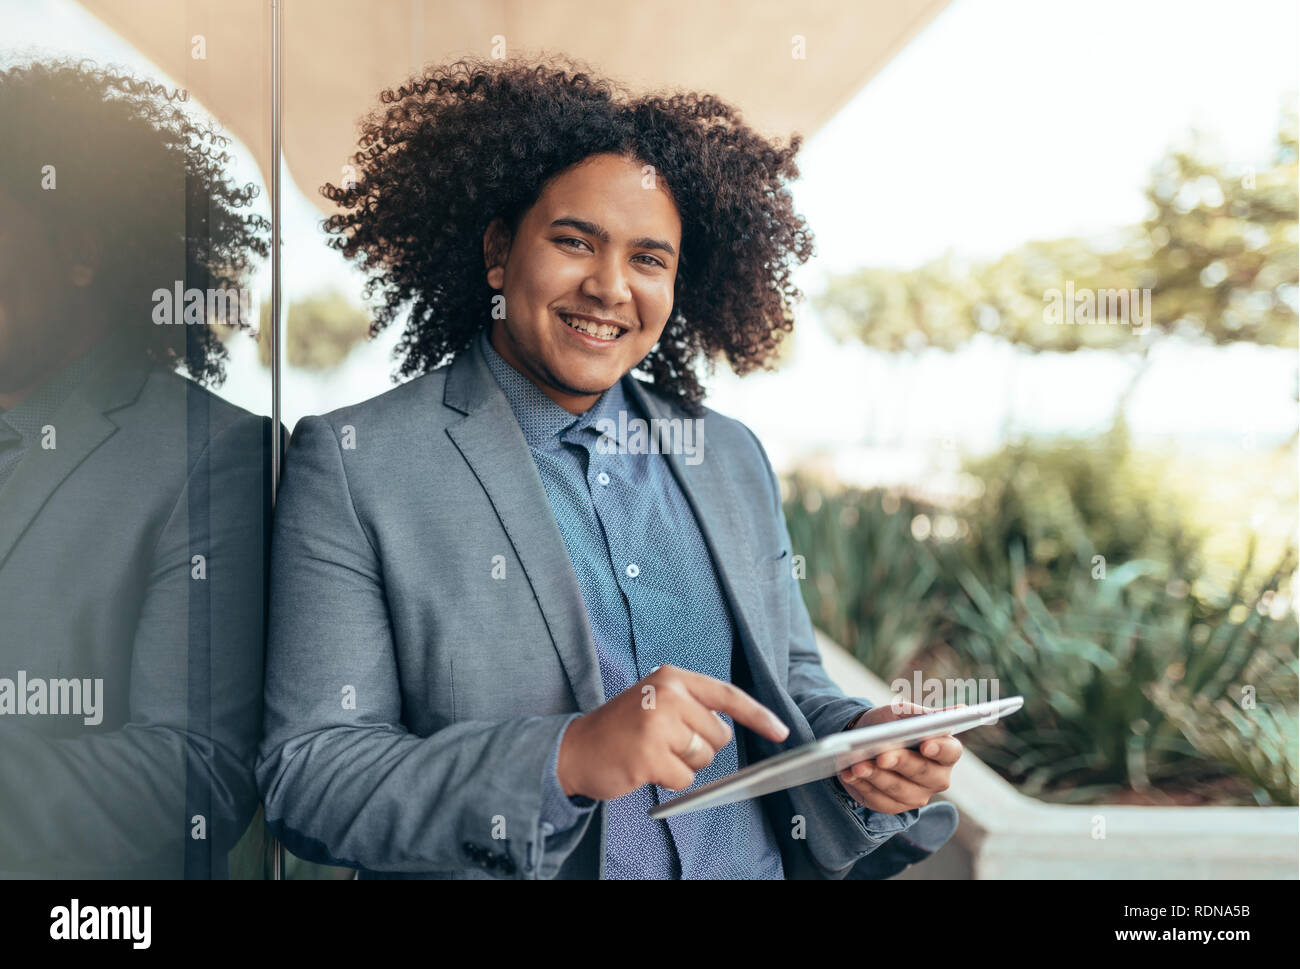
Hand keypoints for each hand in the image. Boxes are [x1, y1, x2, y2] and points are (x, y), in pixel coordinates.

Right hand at [556, 665, 790, 800]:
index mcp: (672, 677)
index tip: (781, 731)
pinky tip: (645, 767)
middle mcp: (667, 695)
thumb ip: (692, 707)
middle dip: (700, 747)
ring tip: (652, 752)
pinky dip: (669, 781)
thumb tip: (734, 731)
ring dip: (683, 765)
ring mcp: (658, 724)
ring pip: (704, 758)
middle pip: (719, 735)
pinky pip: (685, 779)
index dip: (758, 715)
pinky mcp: (649, 755)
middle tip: (665, 742)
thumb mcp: (657, 700)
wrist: (575, 747)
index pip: (727, 694)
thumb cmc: (622, 727)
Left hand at [835, 701, 962, 813]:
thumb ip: (924, 715)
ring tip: (857, 765)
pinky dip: (862, 786)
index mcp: (945, 751)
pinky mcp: (894, 806)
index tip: (925, 744)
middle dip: (900, 763)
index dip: (940, 749)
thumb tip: (959, 709)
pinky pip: (879, 801)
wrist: (862, 739)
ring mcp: (916, 795)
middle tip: (881, 756)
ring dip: (876, 777)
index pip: (951, 752)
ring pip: (899, 790)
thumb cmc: (889, 724)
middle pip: (923, 774)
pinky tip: (848, 774)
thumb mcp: (902, 713)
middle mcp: (937, 777)